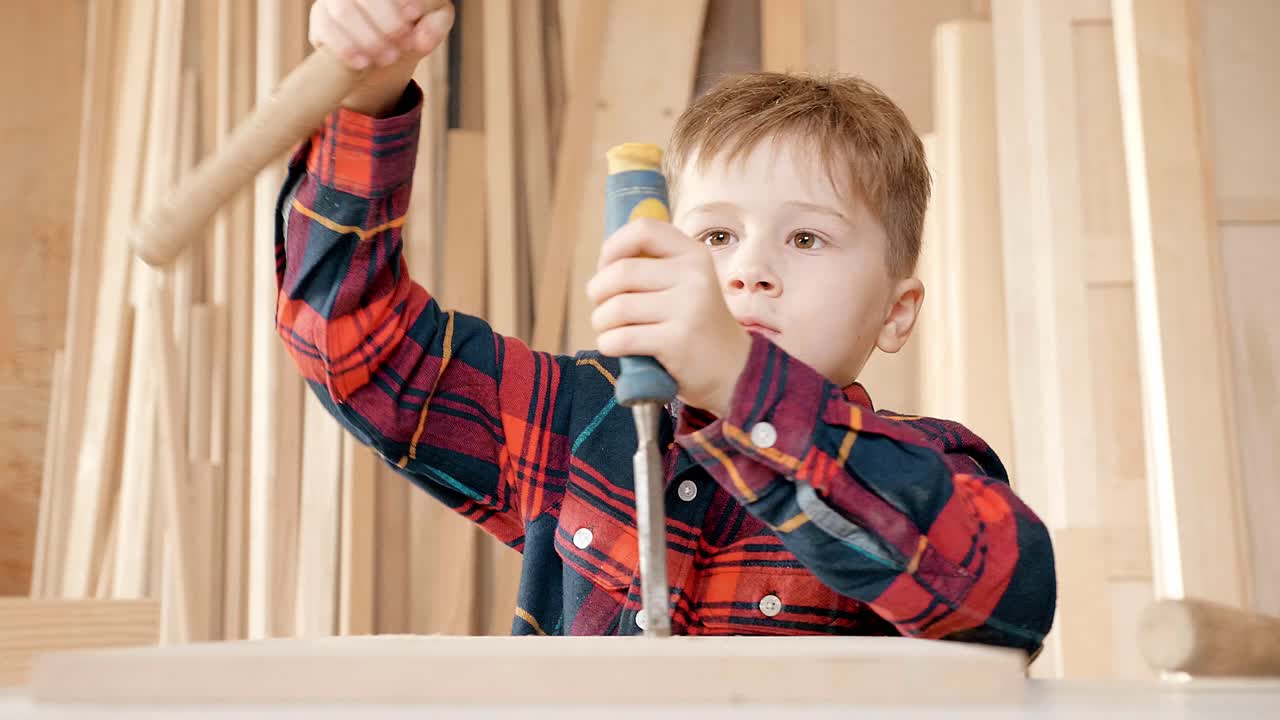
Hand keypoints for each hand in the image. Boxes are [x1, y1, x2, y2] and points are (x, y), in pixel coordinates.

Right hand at [309, 0, 454, 114]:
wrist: (385, 47)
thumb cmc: (413, 26)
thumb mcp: (434, 22)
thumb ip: (436, 23)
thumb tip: (420, 39)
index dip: (401, 1)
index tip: (412, 18)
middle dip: (388, 23)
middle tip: (403, 45)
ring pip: (344, 11)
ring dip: (369, 39)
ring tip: (388, 58)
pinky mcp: (320, 16)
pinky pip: (326, 30)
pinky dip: (347, 49)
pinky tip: (362, 64)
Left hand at [587, 219, 751, 416]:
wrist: (733, 367)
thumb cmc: (695, 322)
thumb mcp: (687, 283)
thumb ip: (654, 266)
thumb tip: (604, 262)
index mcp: (694, 254)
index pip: (643, 230)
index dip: (613, 247)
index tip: (606, 268)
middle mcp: (694, 276)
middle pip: (621, 272)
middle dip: (598, 291)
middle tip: (602, 308)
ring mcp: (688, 308)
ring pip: (617, 308)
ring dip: (601, 321)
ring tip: (608, 329)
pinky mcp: (677, 341)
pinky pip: (622, 338)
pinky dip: (608, 343)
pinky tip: (615, 346)